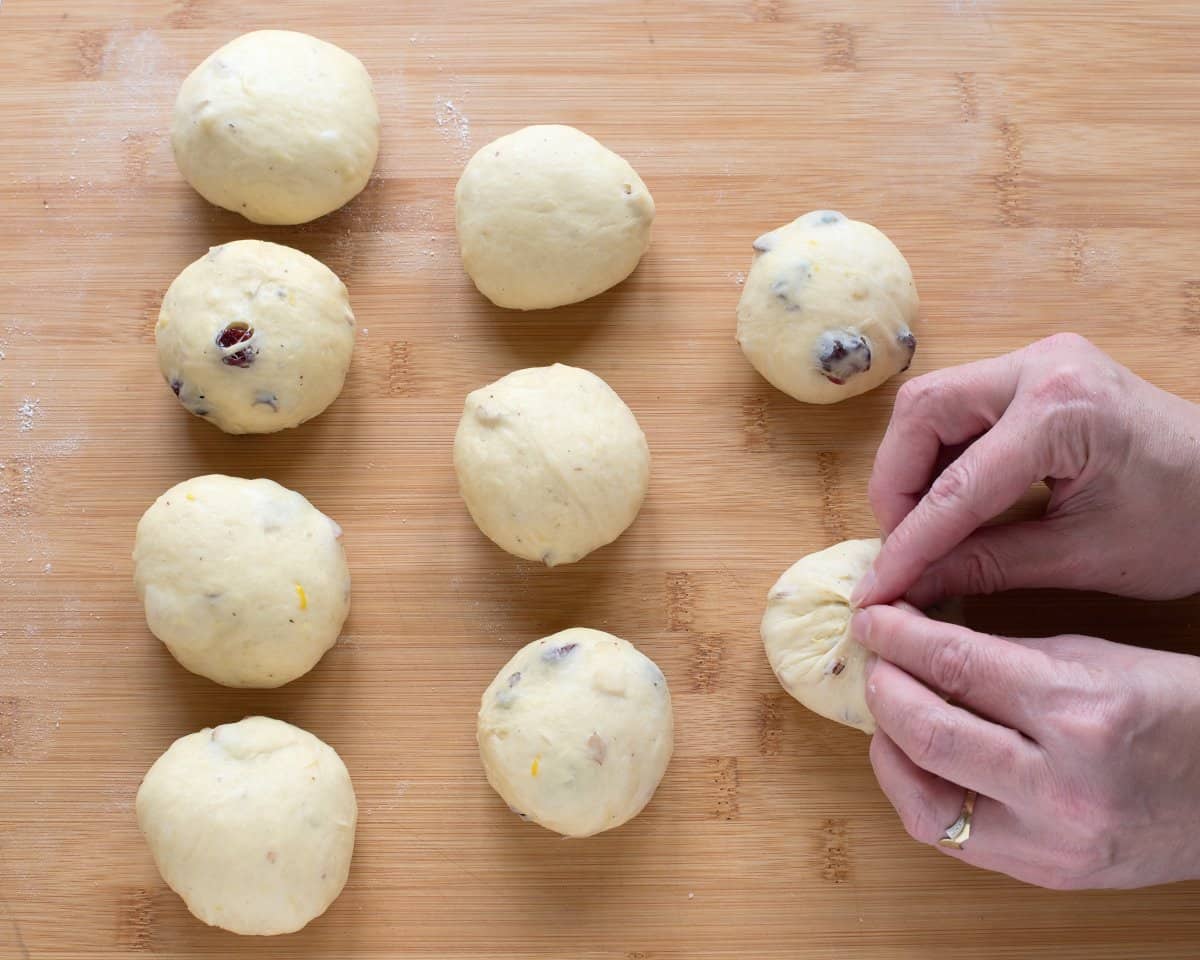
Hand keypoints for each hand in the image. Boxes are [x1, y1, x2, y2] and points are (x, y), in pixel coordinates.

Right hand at [853, 332, 1199, 607]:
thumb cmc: (1186, 523)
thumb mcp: (1084, 557)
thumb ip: (986, 566)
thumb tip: (910, 589)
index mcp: (1063, 410)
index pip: (955, 485)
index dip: (908, 544)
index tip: (875, 589)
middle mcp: (1042, 366)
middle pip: (923, 413)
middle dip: (897, 485)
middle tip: (900, 546)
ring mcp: (1038, 362)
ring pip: (932, 405)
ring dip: (913, 469)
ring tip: (922, 530)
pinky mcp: (1035, 373)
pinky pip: (960, 408)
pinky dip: (942, 458)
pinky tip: (949, 505)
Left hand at [853, 604, 1199, 888]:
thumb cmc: (1179, 709)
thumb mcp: (1095, 658)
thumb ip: (1003, 654)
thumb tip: (920, 640)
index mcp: (1079, 710)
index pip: (954, 663)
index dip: (898, 636)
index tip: (872, 619)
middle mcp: (1062, 783)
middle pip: (926, 733)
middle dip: (883, 688)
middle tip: (874, 661)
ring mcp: (1054, 841)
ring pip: (923, 803)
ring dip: (888, 750)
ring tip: (889, 714)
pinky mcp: (1049, 875)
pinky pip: (953, 839)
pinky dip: (921, 795)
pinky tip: (917, 762)